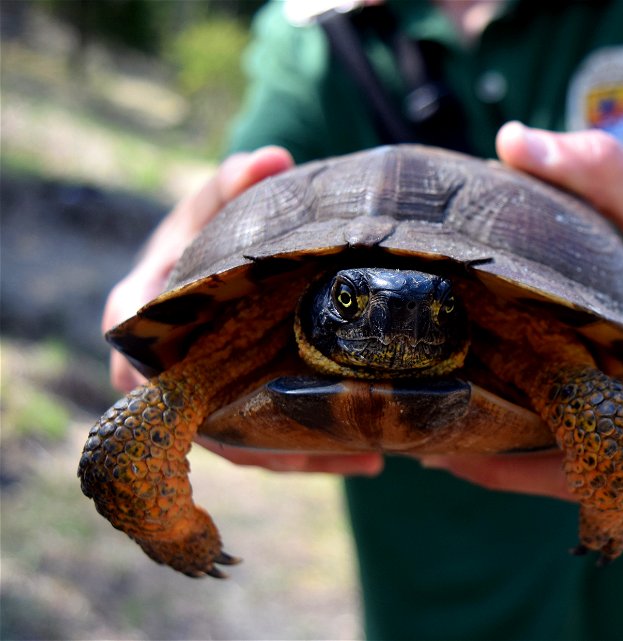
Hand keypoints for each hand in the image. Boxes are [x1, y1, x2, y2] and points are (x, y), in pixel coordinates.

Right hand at [102, 145, 383, 477]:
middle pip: (203, 419)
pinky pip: (269, 446)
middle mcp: (164, 370)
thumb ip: (233, 185)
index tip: (211, 399)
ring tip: (365, 457)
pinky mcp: (235, 416)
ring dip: (302, 455)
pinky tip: (369, 456)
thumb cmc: (206, 234)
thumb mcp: (214, 206)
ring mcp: (201, 399)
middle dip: (263, 437)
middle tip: (325, 444)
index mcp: (142, 314)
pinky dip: (314, 453)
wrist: (218, 266)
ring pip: (242, 444)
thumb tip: (272, 157)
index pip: (135, 353)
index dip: (165, 383)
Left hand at [421, 122, 622, 499]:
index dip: (513, 451)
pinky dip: (568, 464)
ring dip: (533, 469)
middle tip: (436, 441)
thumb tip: (512, 140)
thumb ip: (601, 171)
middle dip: (508, 462)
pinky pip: (619, 482)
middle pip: (584, 478)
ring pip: (599, 489)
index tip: (451, 441)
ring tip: (462, 444)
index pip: (590, 447)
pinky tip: (518, 438)